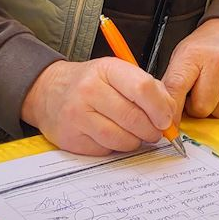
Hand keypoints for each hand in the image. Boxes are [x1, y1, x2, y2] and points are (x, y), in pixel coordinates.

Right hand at [21, 58, 175, 155]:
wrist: (49, 92)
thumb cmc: (91, 84)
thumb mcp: (117, 74)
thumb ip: (147, 89)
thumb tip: (169, 115)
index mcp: (107, 69)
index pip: (143, 88)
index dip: (161, 108)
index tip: (166, 119)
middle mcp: (89, 89)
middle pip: (134, 118)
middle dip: (152, 130)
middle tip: (154, 132)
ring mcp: (78, 114)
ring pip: (122, 138)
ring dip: (135, 141)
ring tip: (133, 134)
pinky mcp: (72, 137)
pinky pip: (106, 150)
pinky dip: (116, 147)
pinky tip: (111, 136)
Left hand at [161, 18, 218, 119]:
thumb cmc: (203, 49)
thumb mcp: (181, 58)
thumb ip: (172, 84)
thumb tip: (164, 115)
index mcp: (192, 56)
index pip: (177, 88)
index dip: (171, 111)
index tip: (168, 126)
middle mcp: (217, 62)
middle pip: (202, 108)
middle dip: (197, 107)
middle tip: (198, 93)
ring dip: (215, 107)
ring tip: (215, 88)